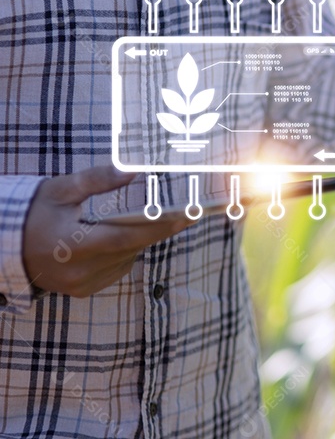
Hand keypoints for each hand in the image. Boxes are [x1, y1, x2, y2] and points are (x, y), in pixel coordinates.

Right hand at [23, 166, 192, 297]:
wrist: (4, 246)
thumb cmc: (33, 213)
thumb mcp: (61, 190)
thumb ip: (97, 180)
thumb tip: (133, 171)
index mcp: (74, 245)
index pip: (129, 236)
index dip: (161, 226)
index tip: (189, 215)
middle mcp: (81, 270)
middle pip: (132, 247)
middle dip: (155, 229)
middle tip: (179, 211)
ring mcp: (82, 284)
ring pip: (127, 259)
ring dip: (136, 240)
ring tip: (137, 220)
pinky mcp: (83, 290)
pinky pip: (116, 270)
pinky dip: (122, 253)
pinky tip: (114, 239)